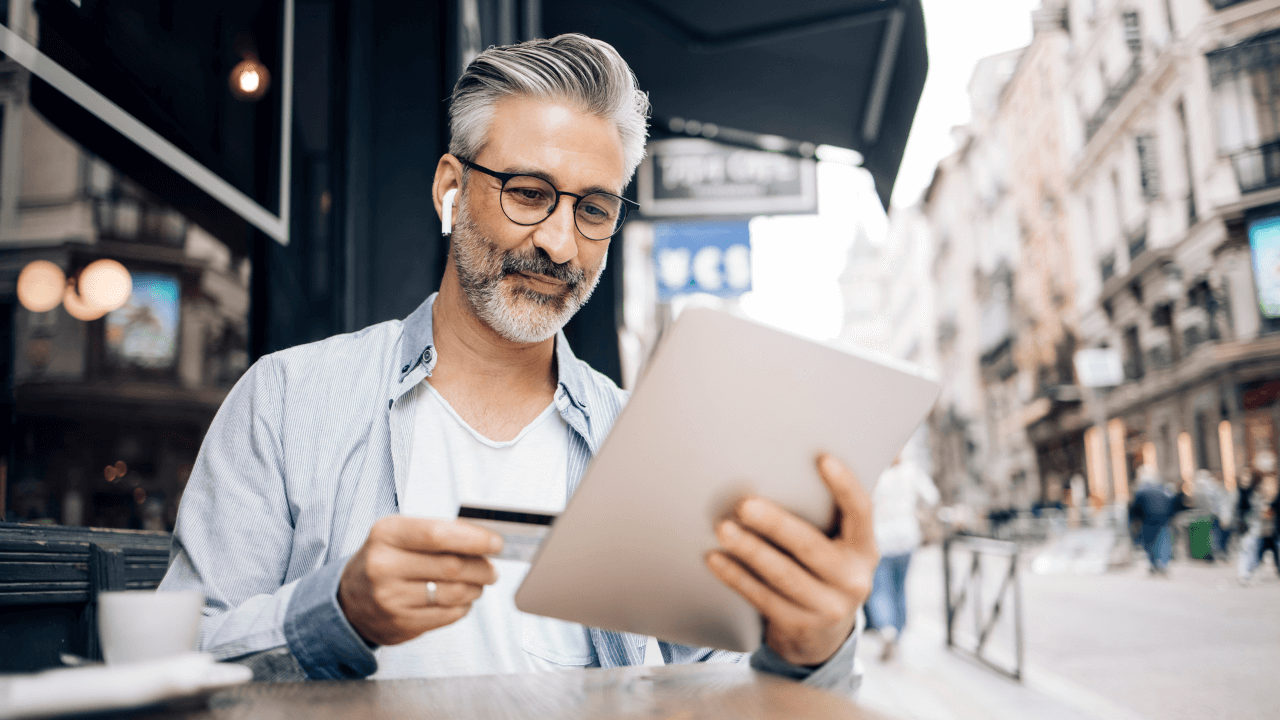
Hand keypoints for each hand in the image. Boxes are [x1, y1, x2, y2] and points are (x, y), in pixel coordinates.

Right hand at [339, 515, 502, 645]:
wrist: (350, 600)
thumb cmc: (386, 559)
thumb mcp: (400, 535)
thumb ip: (439, 534)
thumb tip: (485, 541)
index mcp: (386, 534)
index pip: (438, 535)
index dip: (473, 539)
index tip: (497, 543)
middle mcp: (384, 566)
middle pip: (451, 566)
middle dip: (481, 567)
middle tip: (492, 567)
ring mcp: (390, 598)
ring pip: (453, 593)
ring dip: (475, 588)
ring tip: (478, 583)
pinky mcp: (400, 624)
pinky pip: (448, 615)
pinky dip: (463, 606)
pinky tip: (461, 599)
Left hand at [706, 454, 877, 665]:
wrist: (821, 636)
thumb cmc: (822, 569)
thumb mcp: (839, 545)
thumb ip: (828, 512)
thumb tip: (798, 457)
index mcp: (865, 549)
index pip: (861, 512)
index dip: (845, 486)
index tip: (822, 458)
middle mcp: (854, 579)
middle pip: (809, 546)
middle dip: (775, 524)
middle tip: (744, 504)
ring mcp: (828, 608)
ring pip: (782, 575)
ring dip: (749, 550)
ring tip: (722, 528)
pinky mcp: (799, 626)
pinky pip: (762, 598)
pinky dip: (736, 577)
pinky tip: (714, 559)